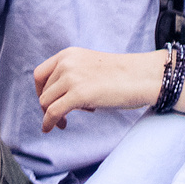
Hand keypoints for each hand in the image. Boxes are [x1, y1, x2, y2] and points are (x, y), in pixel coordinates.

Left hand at [35, 46, 168, 130]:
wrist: (144, 76)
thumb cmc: (123, 76)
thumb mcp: (90, 67)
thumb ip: (73, 76)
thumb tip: (58, 97)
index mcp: (68, 55)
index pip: (40, 74)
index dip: (41, 91)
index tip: (49, 102)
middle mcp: (66, 63)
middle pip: (43, 91)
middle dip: (49, 105)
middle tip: (61, 116)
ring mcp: (71, 78)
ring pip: (46, 102)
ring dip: (51, 115)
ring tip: (64, 122)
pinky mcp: (78, 94)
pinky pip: (53, 112)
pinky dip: (48, 122)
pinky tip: (51, 128)